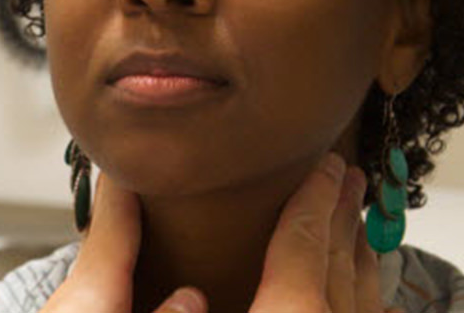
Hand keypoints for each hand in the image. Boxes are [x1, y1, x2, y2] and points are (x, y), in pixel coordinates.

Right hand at [38, 154, 394, 312]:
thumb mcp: (105, 312)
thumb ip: (119, 266)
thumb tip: (129, 205)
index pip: (302, 252)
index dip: (314, 201)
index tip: (327, 165)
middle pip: (339, 279)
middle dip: (341, 223)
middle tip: (346, 179)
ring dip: (358, 267)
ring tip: (352, 231)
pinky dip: (358, 311)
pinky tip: (353, 305)